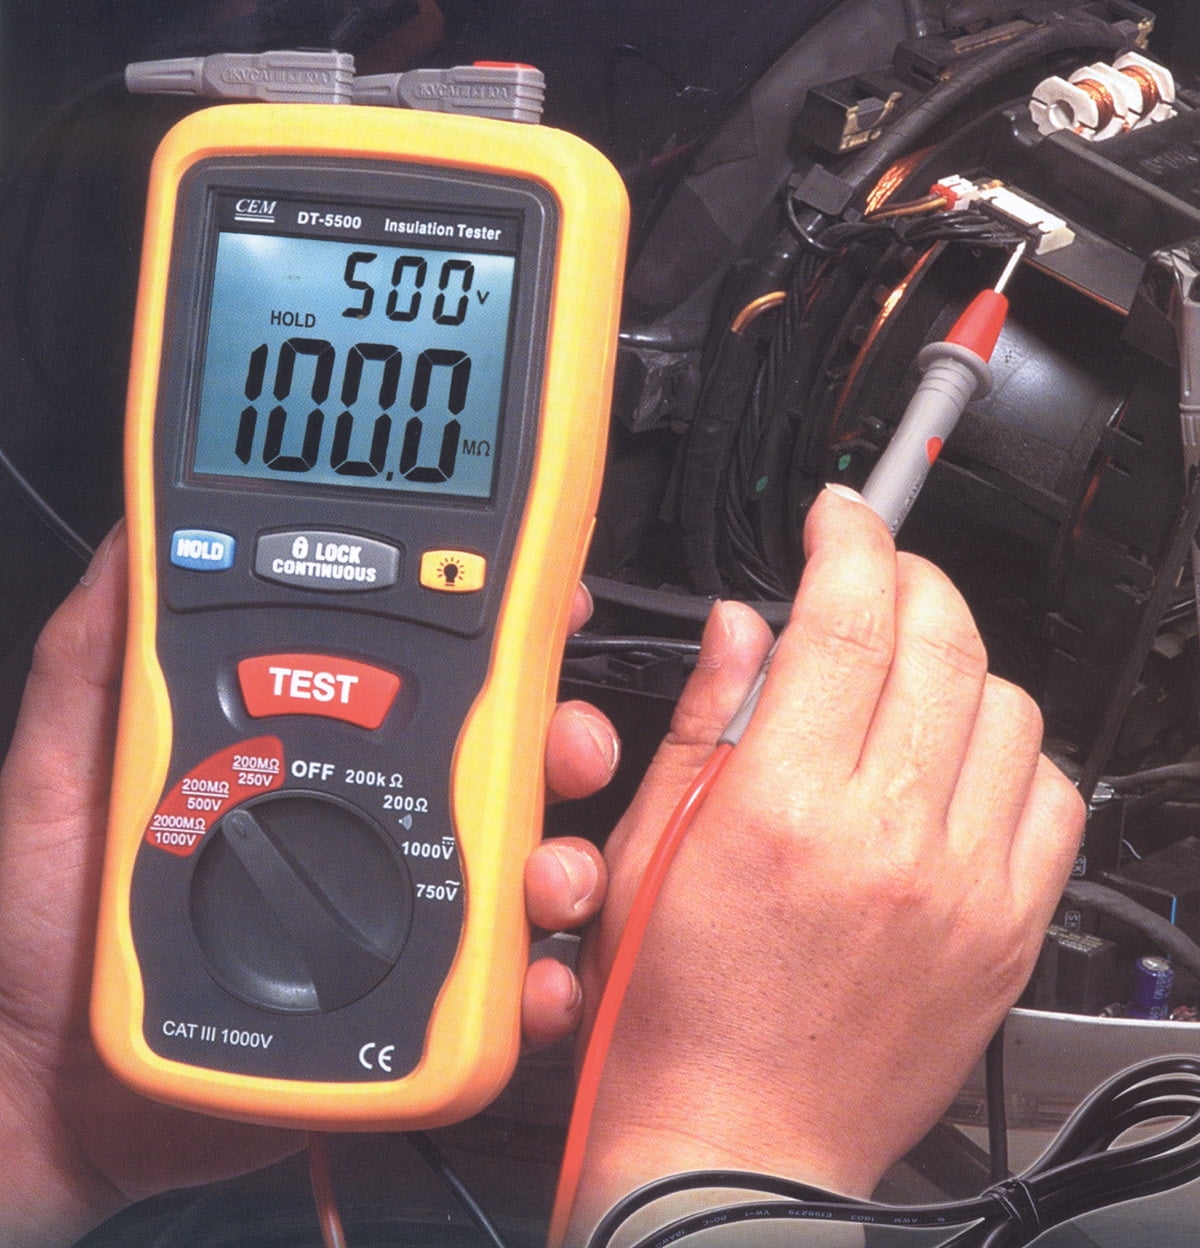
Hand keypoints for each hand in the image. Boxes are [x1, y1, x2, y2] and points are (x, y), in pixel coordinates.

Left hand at [0, 523, 614, 1247]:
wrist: (48, 1085)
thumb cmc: (52, 918)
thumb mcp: (64, 761)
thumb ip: (98, 651)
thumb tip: (138, 533)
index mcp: (317, 750)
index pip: (429, 675)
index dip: (502, 631)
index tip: (550, 601)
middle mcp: (375, 824)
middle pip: (506, 767)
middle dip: (563, 740)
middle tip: (565, 743)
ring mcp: (401, 916)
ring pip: (526, 869)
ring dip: (568, 861)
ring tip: (545, 875)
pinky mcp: (412, 1008)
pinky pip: (502, 993)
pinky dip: (540, 987)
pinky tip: (530, 983)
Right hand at [569, 485, 1083, 1236]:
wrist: (738, 1140)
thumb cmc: (674, 1012)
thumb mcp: (651, 847)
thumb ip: (706, 719)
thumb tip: (740, 626)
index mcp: (783, 808)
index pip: (845, 614)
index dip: (846, 537)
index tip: (837, 518)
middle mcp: (888, 837)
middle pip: (940, 638)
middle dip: (907, 578)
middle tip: (871, 580)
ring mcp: (963, 886)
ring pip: (1007, 705)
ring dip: (956, 664)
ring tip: (905, 685)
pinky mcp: (1006, 931)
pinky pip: (1051, 796)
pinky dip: (1009, 754)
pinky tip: (954, 768)